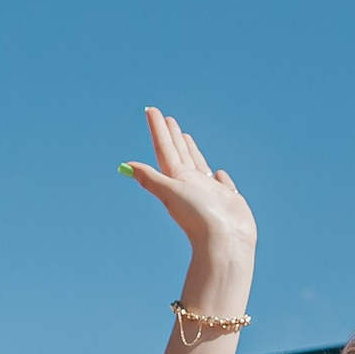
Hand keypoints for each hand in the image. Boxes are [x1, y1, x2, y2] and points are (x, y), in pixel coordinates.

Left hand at [121, 108, 255, 283]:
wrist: (225, 243)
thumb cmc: (198, 218)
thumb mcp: (172, 193)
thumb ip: (152, 179)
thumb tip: (126, 165)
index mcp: (177, 180)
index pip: (164, 150)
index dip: (157, 130)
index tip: (151, 110)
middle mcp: (191, 184)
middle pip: (179, 154)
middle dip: (171, 136)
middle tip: (166, 118)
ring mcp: (209, 192)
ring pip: (198, 165)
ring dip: (191, 151)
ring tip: (185, 137)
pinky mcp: (228, 200)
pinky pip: (221, 183)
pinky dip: (218, 176)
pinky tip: (217, 172)